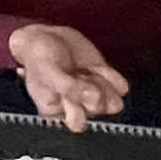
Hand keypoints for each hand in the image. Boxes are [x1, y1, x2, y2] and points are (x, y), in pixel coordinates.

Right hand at [7, 22, 129, 130]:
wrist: (45, 36)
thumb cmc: (39, 58)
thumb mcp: (48, 72)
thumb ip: (69, 88)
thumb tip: (95, 100)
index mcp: (59, 111)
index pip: (77, 123)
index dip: (80, 105)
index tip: (72, 85)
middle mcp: (78, 108)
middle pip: (98, 110)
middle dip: (92, 90)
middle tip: (78, 74)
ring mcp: (94, 95)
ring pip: (113, 102)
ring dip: (105, 86)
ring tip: (89, 71)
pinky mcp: (105, 81)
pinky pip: (121, 88)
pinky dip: (112, 77)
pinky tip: (97, 67)